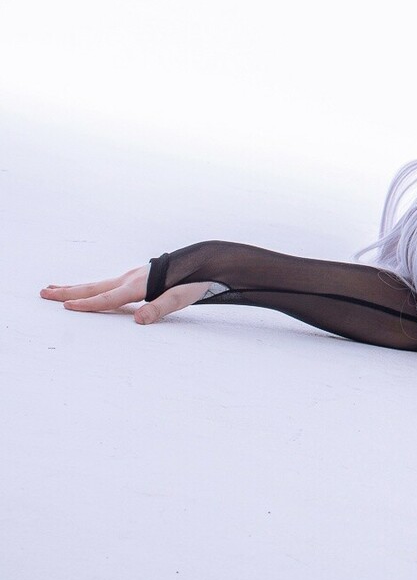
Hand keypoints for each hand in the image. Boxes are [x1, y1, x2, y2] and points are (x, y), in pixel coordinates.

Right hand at [41, 265, 219, 324]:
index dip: (88, 304)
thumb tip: (138, 320)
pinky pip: (109, 284)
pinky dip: (93, 287)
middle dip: (68, 291)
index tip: (66, 306)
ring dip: (76, 287)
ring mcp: (135, 276)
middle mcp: (133, 278)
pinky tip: (92, 290)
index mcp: (140, 285)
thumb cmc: (198, 280)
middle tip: (43, 292)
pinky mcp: (140, 277)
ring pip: (99, 284)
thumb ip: (160, 308)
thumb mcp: (183, 297)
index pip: (108, 298)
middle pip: (95, 287)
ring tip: (56, 288)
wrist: (210, 260)